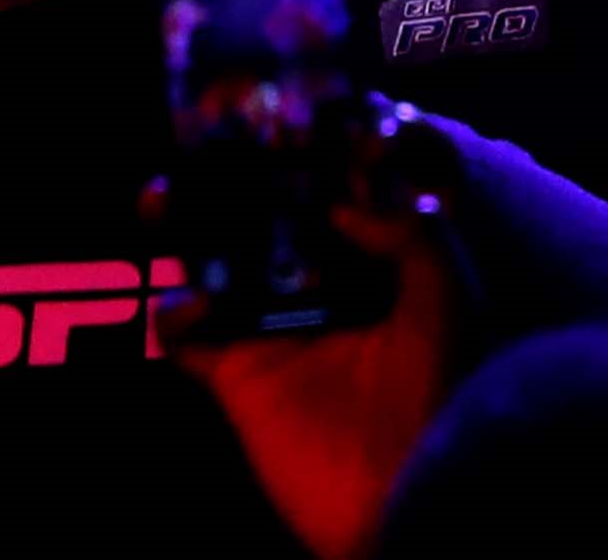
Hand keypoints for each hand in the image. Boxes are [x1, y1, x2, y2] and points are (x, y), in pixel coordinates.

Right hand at [158, 115, 465, 559]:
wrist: (406, 498)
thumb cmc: (443, 395)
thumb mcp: (447, 295)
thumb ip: (406, 229)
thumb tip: (342, 195)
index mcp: (384, 257)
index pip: (339, 182)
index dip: (311, 143)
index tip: (283, 109)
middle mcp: (329, 283)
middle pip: (270, 208)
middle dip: (235, 171)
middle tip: (205, 136)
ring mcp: (281, 326)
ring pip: (219, 257)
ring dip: (186, 224)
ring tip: (160, 198)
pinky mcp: (241, 376)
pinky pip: (189, 334)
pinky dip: (177, 313)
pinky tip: (189, 304)